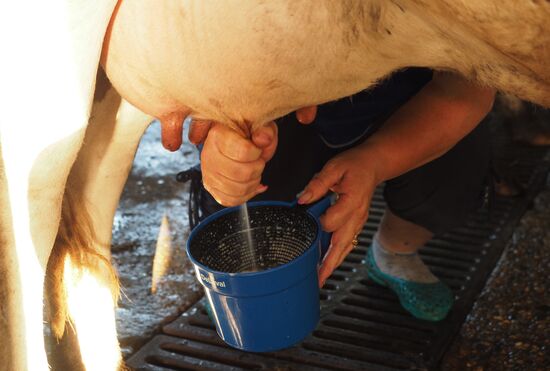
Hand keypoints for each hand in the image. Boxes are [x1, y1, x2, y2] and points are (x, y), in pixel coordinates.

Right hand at [199, 121, 277, 205]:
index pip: (244, 152)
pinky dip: (246, 194)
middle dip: (257, 168)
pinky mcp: (211, 187)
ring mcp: (208, 173)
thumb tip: (263, 140)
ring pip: (238, 189)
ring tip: (253, 170)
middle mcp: (208, 154)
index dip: (257, 153)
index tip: (257, 148)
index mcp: (218, 135)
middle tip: (257, 160)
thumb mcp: (260, 125)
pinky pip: (231, 200)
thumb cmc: (247, 132)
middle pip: (242, 173)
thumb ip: (265, 130)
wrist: (233, 139)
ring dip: (253, 182)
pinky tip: (250, 183)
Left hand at [298, 145, 379, 286]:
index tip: (306, 219)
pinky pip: (347, 243)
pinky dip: (338, 256)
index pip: (332, 221)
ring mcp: (358, 222)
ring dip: (333, 264)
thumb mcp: (335, 167)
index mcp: (352, 202)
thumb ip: (318, 183)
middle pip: (342, 245)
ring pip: (346, 248)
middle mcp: (357, 217)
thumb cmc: (354, 165)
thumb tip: (302, 199)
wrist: (374, 165)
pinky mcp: (357, 224)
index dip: (317, 223)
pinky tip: (327, 264)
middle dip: (329, 263)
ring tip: (320, 279)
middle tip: (317, 280)